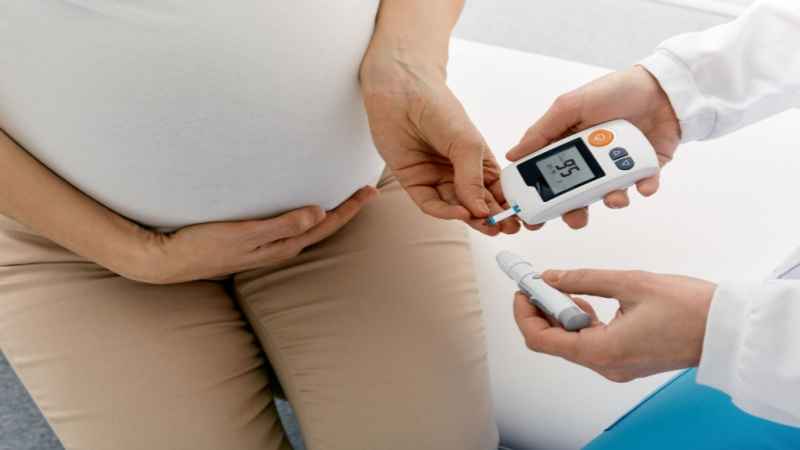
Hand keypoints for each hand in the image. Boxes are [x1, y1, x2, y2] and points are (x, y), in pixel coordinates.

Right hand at [126, 187, 377, 283]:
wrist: (170, 260)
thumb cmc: (204, 245)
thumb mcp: (244, 234)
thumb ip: (282, 224)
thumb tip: (319, 214)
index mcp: (283, 246)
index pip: (325, 226)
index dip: (349, 209)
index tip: (369, 191)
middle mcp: (280, 249)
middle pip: (323, 228)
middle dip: (347, 210)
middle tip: (367, 190)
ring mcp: (267, 247)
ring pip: (309, 230)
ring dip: (330, 214)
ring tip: (345, 198)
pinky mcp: (254, 242)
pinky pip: (291, 228)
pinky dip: (306, 216)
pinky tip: (304, 209)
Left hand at [359, 36, 519, 235]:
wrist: (401, 92)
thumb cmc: (438, 107)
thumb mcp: (467, 143)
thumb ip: (474, 178)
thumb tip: (481, 210)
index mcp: (478, 161)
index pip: (496, 190)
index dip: (508, 205)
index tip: (519, 218)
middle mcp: (458, 172)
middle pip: (477, 203)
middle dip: (492, 218)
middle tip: (505, 229)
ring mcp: (436, 178)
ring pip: (456, 207)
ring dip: (471, 219)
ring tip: (487, 226)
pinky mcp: (414, 182)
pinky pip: (430, 204)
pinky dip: (445, 212)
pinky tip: (460, 213)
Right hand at [507, 66, 680, 229]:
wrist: (663, 87)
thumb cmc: (615, 90)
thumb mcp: (571, 105)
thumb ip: (542, 131)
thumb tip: (513, 154)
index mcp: (569, 145)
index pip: (549, 176)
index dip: (540, 197)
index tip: (534, 214)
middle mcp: (592, 160)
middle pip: (577, 195)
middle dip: (574, 211)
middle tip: (575, 216)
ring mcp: (619, 166)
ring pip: (610, 196)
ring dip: (611, 200)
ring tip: (615, 196)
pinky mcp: (646, 169)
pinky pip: (643, 186)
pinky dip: (644, 188)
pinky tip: (644, 183)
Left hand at [513, 268, 715, 381]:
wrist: (726, 329)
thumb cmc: (689, 308)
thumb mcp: (629, 283)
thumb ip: (584, 280)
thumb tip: (552, 277)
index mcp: (602, 351)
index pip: (541, 339)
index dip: (524, 313)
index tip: (523, 289)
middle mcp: (605, 365)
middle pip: (553, 342)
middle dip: (541, 311)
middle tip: (540, 282)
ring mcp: (616, 366)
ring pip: (571, 343)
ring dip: (561, 315)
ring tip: (563, 287)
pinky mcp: (626, 360)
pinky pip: (591, 344)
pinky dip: (580, 323)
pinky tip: (585, 301)